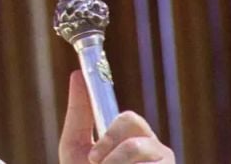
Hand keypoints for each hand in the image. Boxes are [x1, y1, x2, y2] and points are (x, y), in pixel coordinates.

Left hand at [59, 71, 173, 162]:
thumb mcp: (75, 147)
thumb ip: (79, 112)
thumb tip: (77, 73)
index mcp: (133, 136)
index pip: (129, 119)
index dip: (109, 135)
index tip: (92, 158)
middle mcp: (155, 149)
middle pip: (137, 134)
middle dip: (111, 152)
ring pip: (139, 153)